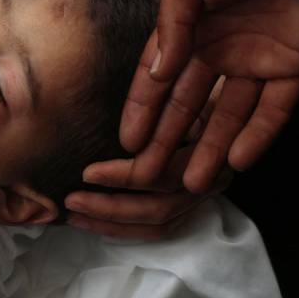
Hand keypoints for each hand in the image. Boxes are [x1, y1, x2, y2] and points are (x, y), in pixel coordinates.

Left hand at [67, 86, 231, 237]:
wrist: (227, 77)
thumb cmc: (195, 70)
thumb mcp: (182, 70)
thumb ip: (156, 92)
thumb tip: (126, 105)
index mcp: (214, 143)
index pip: (166, 174)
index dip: (125, 177)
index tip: (88, 173)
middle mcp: (215, 173)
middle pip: (161, 206)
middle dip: (111, 207)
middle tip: (72, 200)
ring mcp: (205, 190)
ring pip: (159, 222)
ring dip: (113, 223)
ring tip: (74, 215)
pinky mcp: (192, 201)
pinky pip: (160, 225)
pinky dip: (124, 227)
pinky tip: (91, 220)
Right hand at [121, 0, 298, 192]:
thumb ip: (170, 24)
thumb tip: (157, 73)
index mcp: (188, 30)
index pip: (157, 79)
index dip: (141, 110)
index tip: (126, 142)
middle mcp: (217, 51)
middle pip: (187, 106)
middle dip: (168, 141)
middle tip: (149, 174)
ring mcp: (255, 62)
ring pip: (228, 116)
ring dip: (211, 149)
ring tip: (192, 183)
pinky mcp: (292, 67)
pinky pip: (275, 109)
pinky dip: (259, 135)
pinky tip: (240, 160)